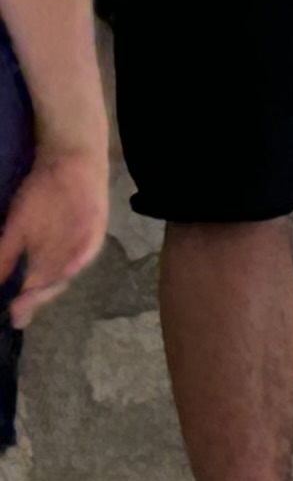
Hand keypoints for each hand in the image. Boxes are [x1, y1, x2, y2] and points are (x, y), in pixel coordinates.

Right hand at [0, 140, 105, 327]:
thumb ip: (5, 256)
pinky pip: (87, 249)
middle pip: (52, 283)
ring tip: (33, 298)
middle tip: (18, 312)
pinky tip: (67, 270)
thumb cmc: (43, 195)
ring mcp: (84, 245)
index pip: (38, 286)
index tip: (12, 317)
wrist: (66, 163)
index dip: (25, 302)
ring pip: (67, 271)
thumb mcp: (16, 228)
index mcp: (52, 259)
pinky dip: (76, 261)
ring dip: (51, 285)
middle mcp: (69, 257)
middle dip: (35, 298)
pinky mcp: (96, 229)